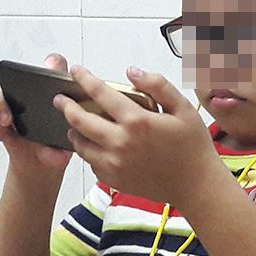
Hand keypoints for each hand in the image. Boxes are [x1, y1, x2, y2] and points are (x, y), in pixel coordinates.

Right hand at [0, 53, 72, 174]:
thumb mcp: (63, 148)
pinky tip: (0, 135)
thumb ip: (59, 151)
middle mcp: (29, 90)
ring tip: (5, 129)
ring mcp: (11, 100)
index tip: (49, 68)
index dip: (53, 64)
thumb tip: (57, 158)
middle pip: (12, 77)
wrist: (39, 162)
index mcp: (52, 91)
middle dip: (6, 96)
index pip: (55, 65)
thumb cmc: (55, 146)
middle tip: (9, 118)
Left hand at [53, 65, 225, 205]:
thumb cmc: (193, 146)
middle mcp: (120, 142)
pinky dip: (88, 151)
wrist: (196, 185)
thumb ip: (158, 85)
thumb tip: (131, 71)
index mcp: (136, 121)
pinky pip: (91, 162)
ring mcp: (114, 163)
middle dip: (66, 106)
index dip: (85, 79)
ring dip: (73, 130)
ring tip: (72, 123)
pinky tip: (93, 144)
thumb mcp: (183, 108)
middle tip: (60, 99)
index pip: (101, 93)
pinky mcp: (114, 179)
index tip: (76, 70)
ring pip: (80, 144)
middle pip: (80, 120)